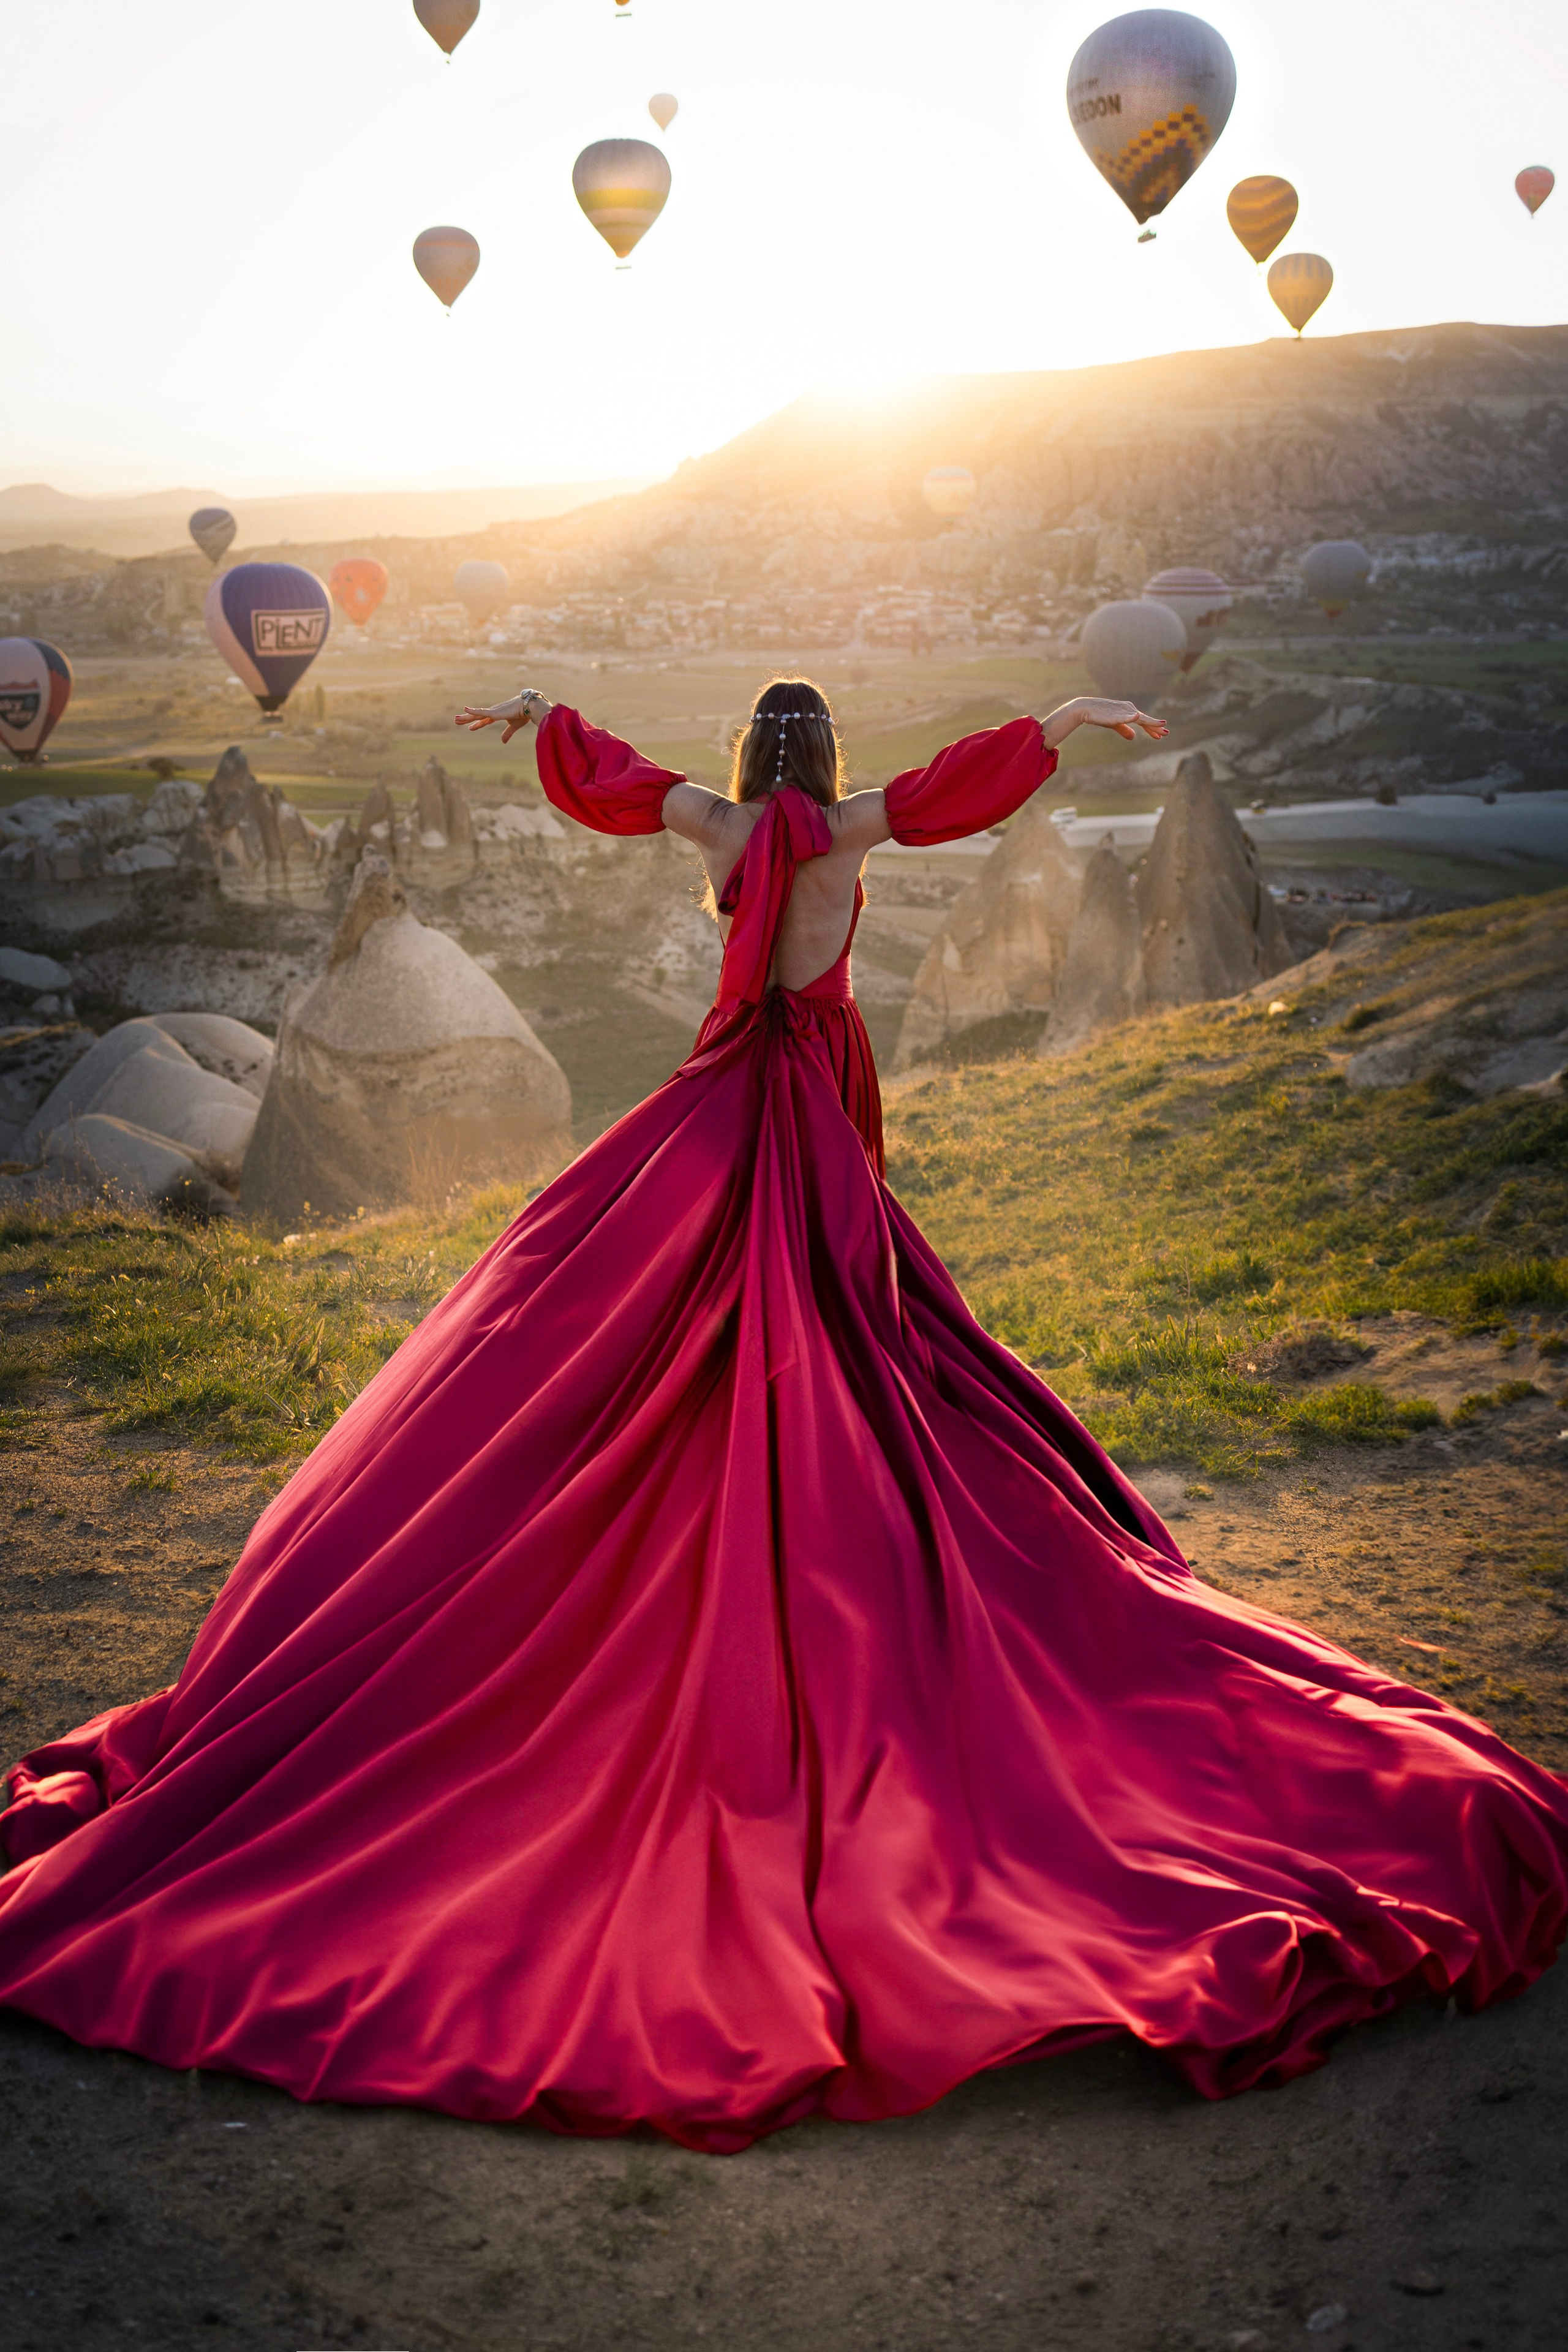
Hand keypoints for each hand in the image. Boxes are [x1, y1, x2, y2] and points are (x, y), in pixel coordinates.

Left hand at [454, 690, 551, 742]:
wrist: (529, 707)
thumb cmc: (523, 714)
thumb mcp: (514, 726)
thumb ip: (507, 733)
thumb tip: (503, 741)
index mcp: (498, 715)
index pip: (485, 720)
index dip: (477, 724)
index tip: (470, 727)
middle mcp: (493, 712)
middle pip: (477, 716)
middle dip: (467, 719)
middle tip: (456, 720)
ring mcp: (493, 711)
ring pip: (476, 715)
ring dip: (465, 717)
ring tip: (455, 719)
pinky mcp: (494, 712)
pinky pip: (481, 712)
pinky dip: (473, 711)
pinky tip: (465, 709)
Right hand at [1040, 697, 1167, 747]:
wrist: (1086, 709)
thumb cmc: (1100, 715)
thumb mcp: (1115, 724)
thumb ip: (1124, 730)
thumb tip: (1134, 737)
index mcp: (1129, 712)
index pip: (1144, 721)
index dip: (1152, 729)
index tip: (1161, 736)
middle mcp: (1129, 709)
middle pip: (1145, 720)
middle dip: (1156, 726)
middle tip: (1166, 733)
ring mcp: (1123, 710)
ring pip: (1140, 718)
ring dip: (1151, 722)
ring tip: (1161, 725)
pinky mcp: (1115, 713)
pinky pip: (1126, 716)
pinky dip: (1132, 717)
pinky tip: (1137, 716)